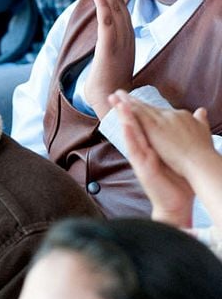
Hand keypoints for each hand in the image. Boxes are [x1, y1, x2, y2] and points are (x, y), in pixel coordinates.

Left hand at [82, 0, 134, 117]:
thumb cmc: (108, 81)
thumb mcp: (111, 57)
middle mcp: (127, 36)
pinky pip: (108, 24)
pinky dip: (103, 7)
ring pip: (114, 10)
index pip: (120, 8)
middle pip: (117, 4)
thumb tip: (103, 35)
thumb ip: (110, 43)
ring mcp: (120, 42)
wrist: (110, 100)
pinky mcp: (110, 50)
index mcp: (127, 37)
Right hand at [111, 91, 194, 226]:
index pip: (141, 125)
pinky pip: (135, 151)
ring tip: (118, 105)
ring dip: (124, 120)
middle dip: (123, 110)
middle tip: (114, 94)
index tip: (127, 94)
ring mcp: (141, 160)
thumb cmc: (177, 182)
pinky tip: (127, 127)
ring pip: (131, 136)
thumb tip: (184, 130)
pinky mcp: (143, 169)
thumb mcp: (177, 158)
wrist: (175, 204)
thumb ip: (178, 143)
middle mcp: (143, 152)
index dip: (134, 109)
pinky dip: (131, 139)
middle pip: (132, 127)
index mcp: (151, 147)